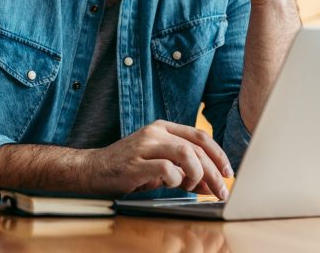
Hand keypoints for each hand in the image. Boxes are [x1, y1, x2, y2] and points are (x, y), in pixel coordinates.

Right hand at [85, 120, 231, 199]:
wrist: (93, 170)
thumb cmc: (128, 168)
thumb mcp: (160, 167)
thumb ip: (185, 173)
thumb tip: (211, 185)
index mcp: (163, 128)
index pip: (200, 136)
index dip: (218, 154)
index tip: (227, 173)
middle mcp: (155, 133)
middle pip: (196, 148)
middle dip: (213, 172)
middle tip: (220, 190)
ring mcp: (144, 146)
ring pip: (185, 153)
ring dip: (197, 173)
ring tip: (193, 186)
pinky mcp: (135, 163)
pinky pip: (166, 168)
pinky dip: (176, 180)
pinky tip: (172, 185)